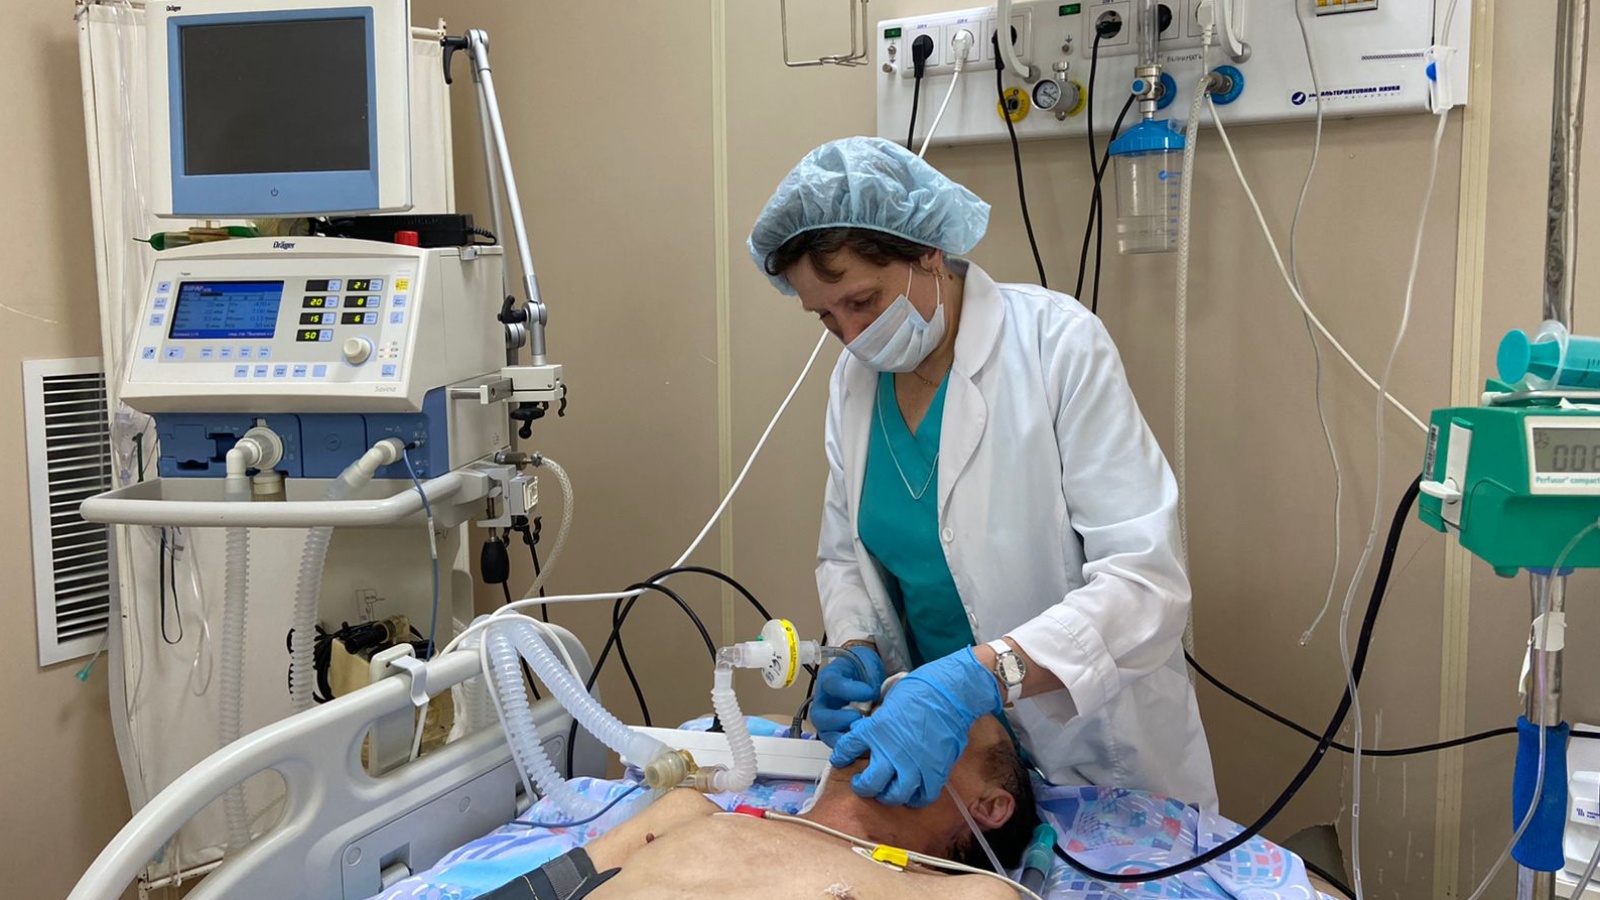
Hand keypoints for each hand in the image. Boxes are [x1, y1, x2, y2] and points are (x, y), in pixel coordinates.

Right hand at [811, 646, 885, 746]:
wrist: (868, 675)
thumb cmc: (864, 668)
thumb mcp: (868, 663)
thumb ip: (870, 677)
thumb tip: (871, 695)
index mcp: (829, 678)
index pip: (832, 684)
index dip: (850, 690)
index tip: (869, 692)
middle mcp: (824, 700)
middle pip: (819, 716)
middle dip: (837, 721)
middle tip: (857, 718)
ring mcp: (829, 718)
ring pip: (825, 733)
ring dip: (841, 739)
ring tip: (858, 738)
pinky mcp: (838, 731)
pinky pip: (837, 743)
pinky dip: (848, 747)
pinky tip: (863, 746)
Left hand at [829, 647, 1001, 807]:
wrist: (949, 692)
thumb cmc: (919, 689)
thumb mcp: (887, 702)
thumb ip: (876, 723)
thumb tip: (865, 731)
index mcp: (875, 730)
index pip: (847, 749)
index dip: (841, 757)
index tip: (840, 760)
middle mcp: (891, 751)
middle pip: (869, 784)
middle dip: (862, 786)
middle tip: (862, 784)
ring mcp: (913, 764)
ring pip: (895, 795)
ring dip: (888, 796)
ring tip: (886, 792)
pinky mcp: (935, 771)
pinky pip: (923, 796)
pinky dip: (916, 798)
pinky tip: (913, 793)